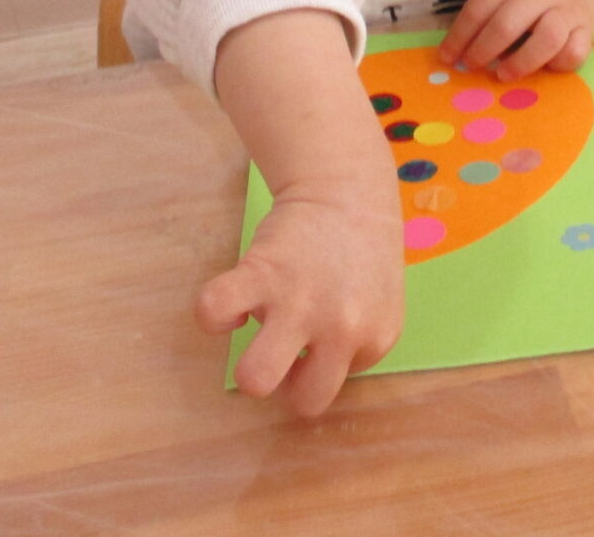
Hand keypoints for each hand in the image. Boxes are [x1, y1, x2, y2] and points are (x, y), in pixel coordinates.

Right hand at [194, 182, 403, 417]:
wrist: (347, 190)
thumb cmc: (360, 255)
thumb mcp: (380, 307)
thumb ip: (354, 346)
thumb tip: (302, 378)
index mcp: (376, 339)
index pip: (329, 391)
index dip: (312, 368)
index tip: (313, 337)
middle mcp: (342, 328)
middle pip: (302, 404)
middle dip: (282, 383)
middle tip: (282, 346)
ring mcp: (300, 303)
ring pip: (255, 378)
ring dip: (247, 366)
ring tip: (255, 332)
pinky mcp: (260, 274)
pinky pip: (214, 315)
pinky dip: (215, 317)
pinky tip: (235, 298)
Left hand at [439, 0, 593, 81]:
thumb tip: (464, 41)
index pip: (479, 7)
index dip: (459, 36)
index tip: (447, 56)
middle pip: (507, 24)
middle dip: (482, 51)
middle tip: (471, 65)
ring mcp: (567, 8)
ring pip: (547, 40)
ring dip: (520, 63)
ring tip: (503, 74)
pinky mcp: (588, 25)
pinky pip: (576, 51)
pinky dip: (558, 64)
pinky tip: (543, 66)